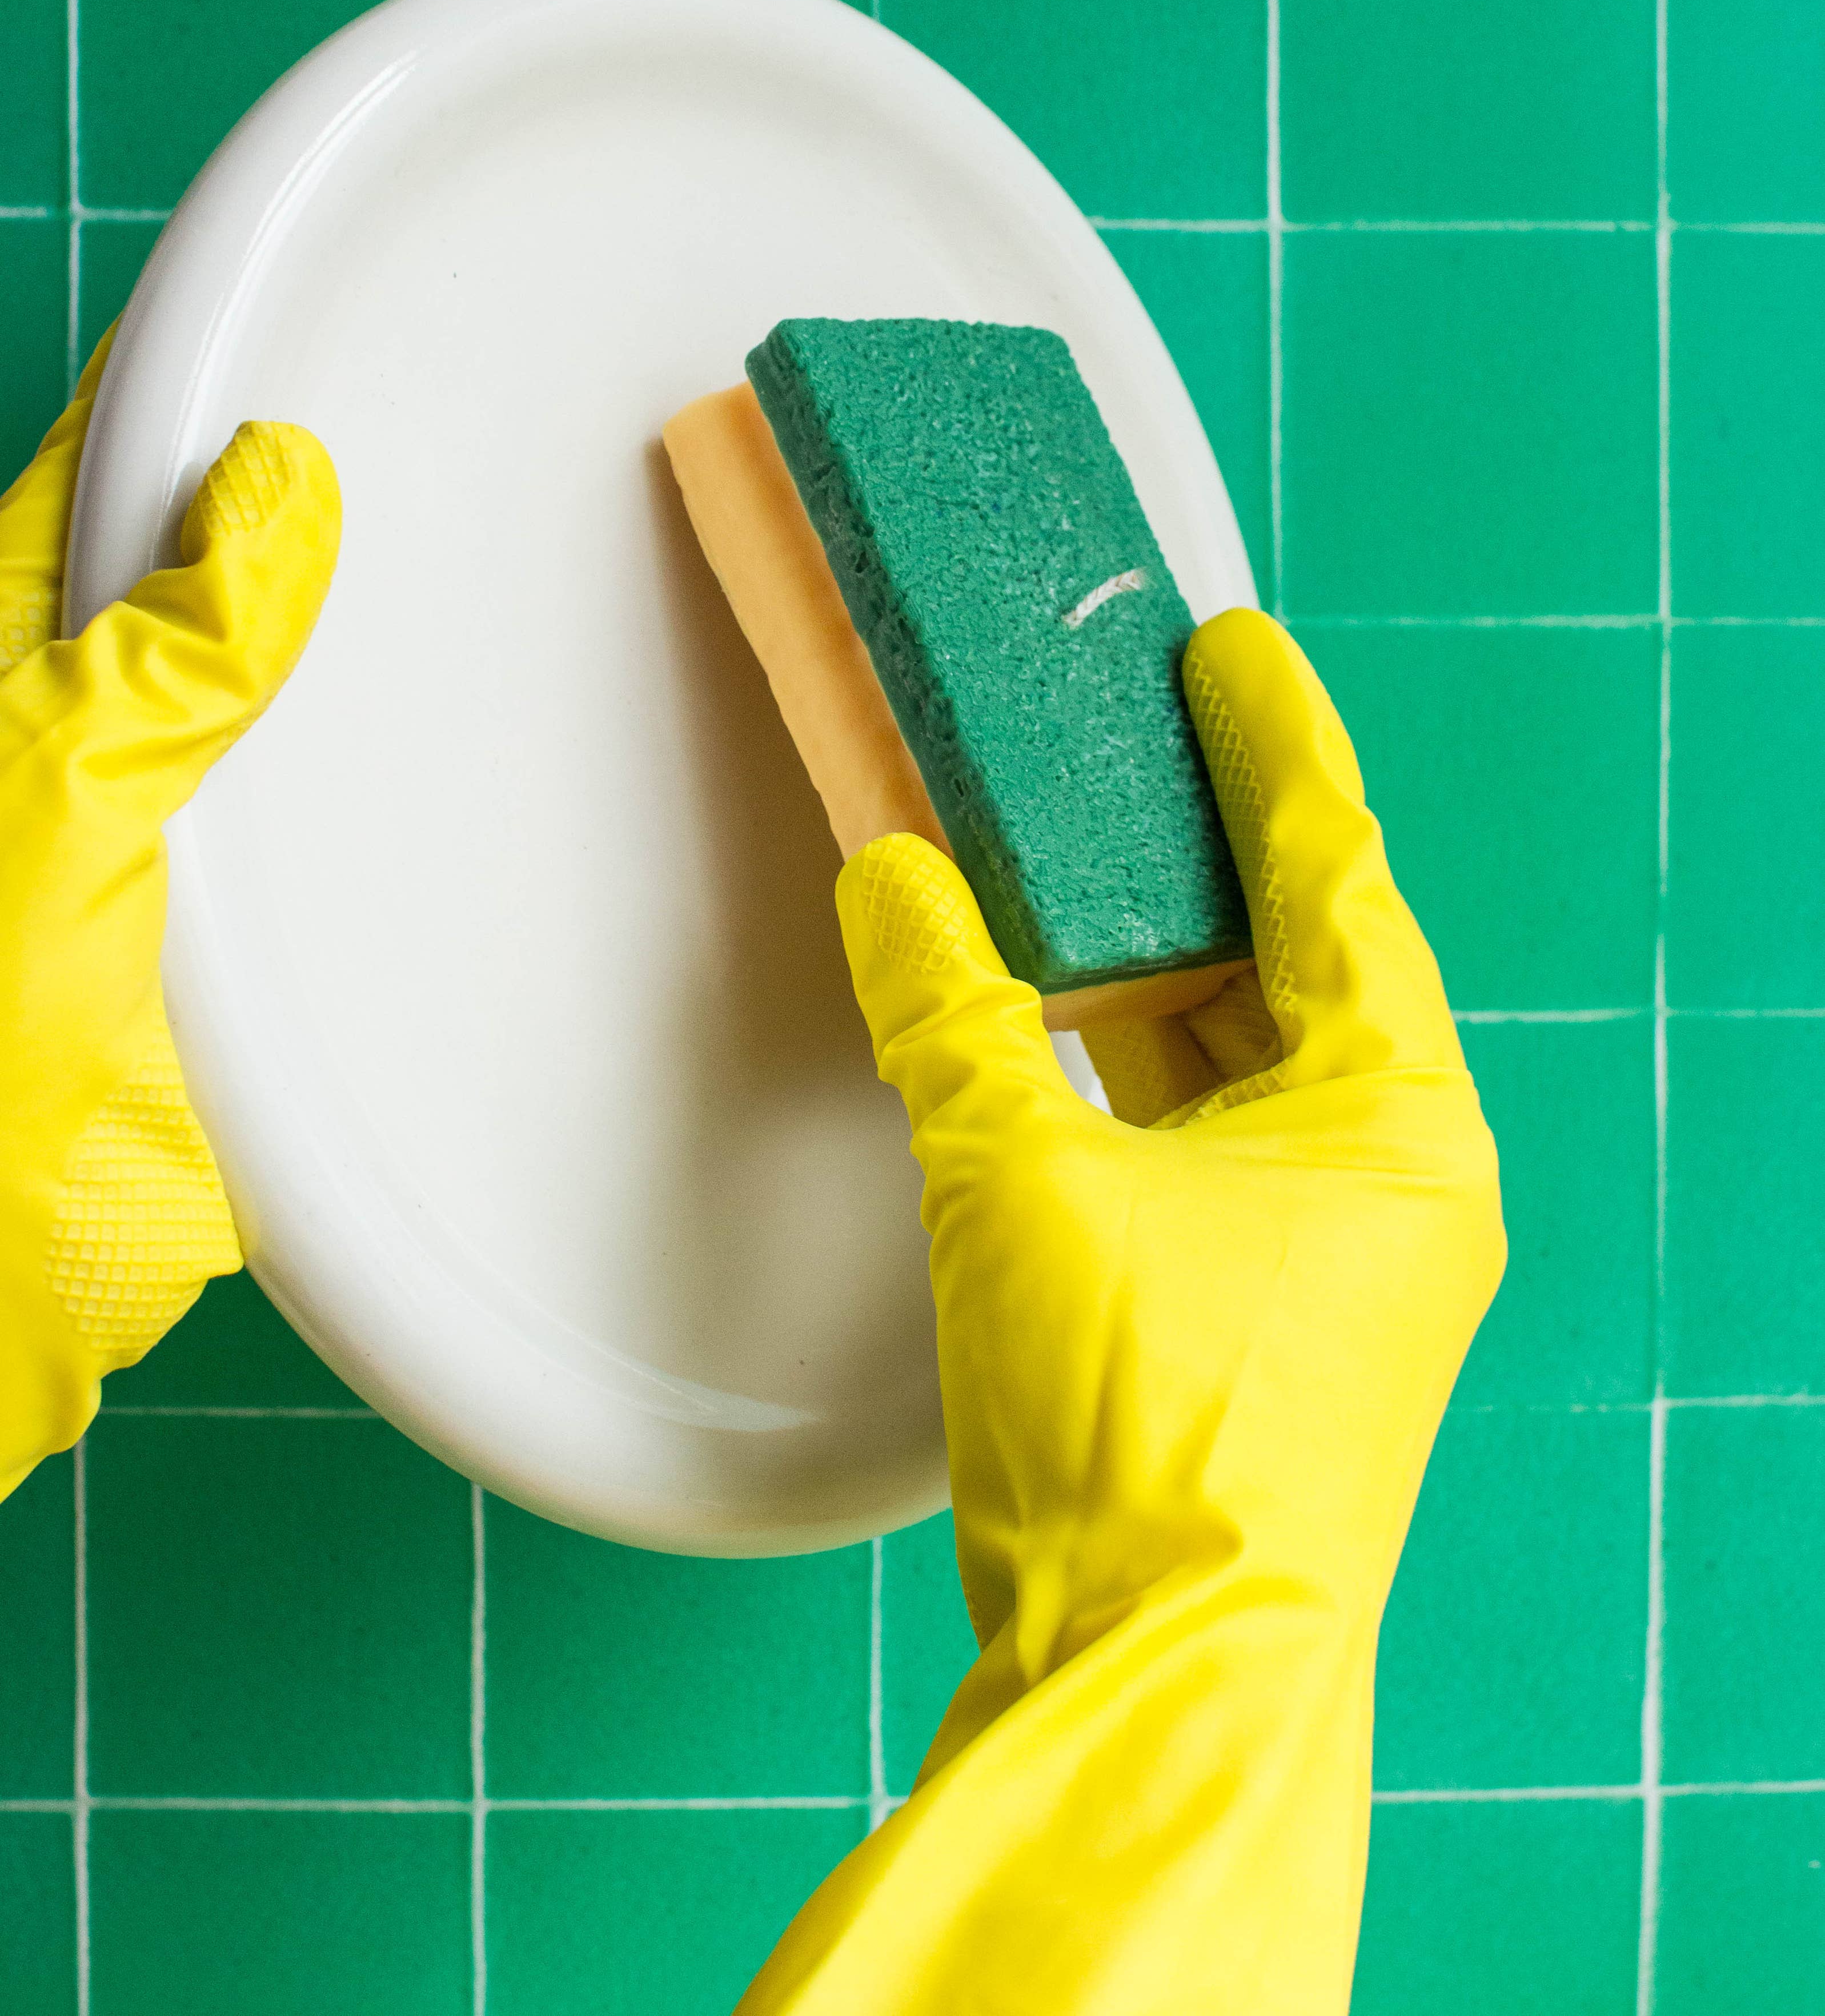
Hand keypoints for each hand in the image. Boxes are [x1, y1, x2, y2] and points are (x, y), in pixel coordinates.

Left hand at [0, 334, 339, 1498]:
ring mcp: (128, 842)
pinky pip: (285, 828)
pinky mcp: (196, 944)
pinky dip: (354, 786)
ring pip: (239, 706)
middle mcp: (55, 739)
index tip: (289, 315)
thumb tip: (277, 484)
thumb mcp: (55, 804)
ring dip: (329, 652)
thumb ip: (173, 656)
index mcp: (2, 678)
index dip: (179, 392)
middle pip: (173, 584)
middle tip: (428, 432)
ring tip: (460, 565)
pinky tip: (439, 748)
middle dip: (279, 515)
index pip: (91, 486)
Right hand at [743, 609, 1504, 2015]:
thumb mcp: (1017, 1181)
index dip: (1279, 748)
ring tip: (1088, 844)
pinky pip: (1206, 1130)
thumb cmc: (1135, 1439)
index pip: (1338, 877)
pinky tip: (1061, 1009)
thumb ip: (946, 1012)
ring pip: (1247, 1049)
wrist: (1147, 1675)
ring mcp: (1338, 1254)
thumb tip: (893, 879)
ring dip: (1163, 955)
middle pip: (1302, 957)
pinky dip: (1135, 1058)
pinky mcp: (1264, 1311)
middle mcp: (1395, 1179)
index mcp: (1396, 1121)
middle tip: (1144, 725)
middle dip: (1213, 843)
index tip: (1233, 649)